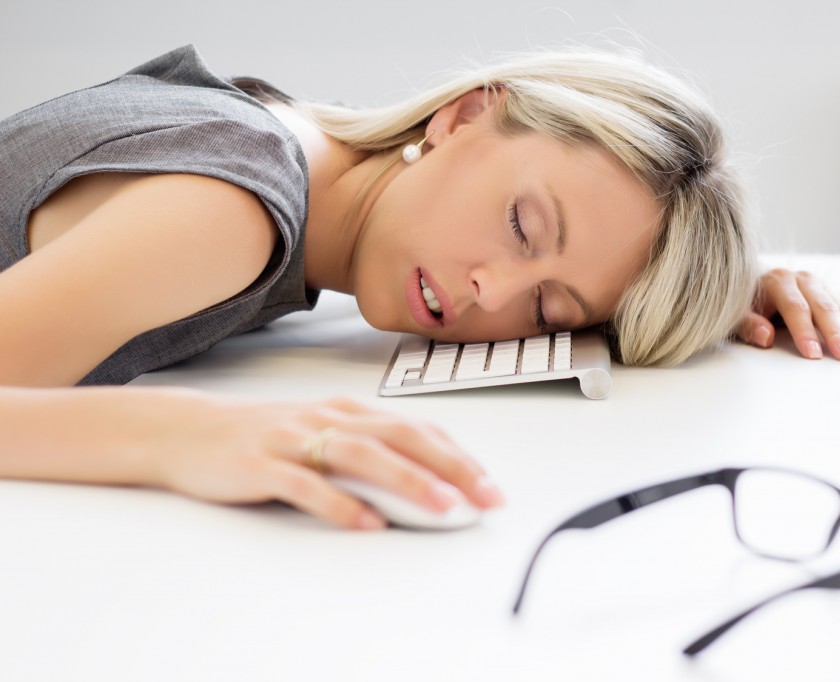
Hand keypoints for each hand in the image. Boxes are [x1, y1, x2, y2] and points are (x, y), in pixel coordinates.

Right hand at [142, 390, 503, 529]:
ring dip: (408, 481)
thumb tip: (419, 481)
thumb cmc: (262, 436)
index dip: (457, 454)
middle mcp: (326, 417)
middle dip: (450, 465)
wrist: (185, 431)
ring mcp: (293, 438)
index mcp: (346, 409)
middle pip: (400, 436)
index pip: (415, 428)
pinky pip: (305, 484)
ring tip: (442, 506)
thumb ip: (364, 450)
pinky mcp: (260, 463)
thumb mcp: (319, 433)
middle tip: (485, 496)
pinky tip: (366, 522)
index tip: (489, 484)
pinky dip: (339, 503)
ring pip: (361, 454)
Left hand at [734, 269, 839, 360]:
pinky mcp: (829, 294)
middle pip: (823, 308)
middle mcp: (802, 279)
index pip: (795, 308)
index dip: (805, 332)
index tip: (813, 354)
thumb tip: (766, 337)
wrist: (754, 286)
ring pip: (839, 309)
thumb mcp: (738, 315)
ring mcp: (818, 286)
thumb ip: (748, 325)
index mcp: (778, 281)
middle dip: (836, 334)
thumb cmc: (746, 304)